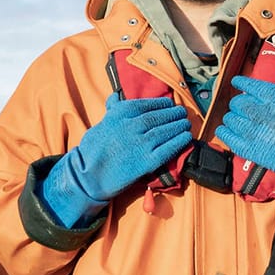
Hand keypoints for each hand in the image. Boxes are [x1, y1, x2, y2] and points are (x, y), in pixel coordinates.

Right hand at [39, 93, 193, 226]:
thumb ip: (111, 111)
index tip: (169, 105)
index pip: (146, 104)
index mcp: (119, 114)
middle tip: (182, 114)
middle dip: (174, 114)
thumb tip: (115, 97)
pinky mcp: (147, 161)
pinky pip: (168, 148)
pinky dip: (179, 142)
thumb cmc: (91, 151)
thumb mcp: (99, 125)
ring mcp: (140, 143)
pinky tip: (186, 137)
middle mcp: (131, 126)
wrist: (88, 177)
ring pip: (166, 131)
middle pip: (159, 116)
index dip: (161, 104)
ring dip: (179, 126)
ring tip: (186, 124)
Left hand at [218, 68, 274, 219]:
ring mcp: (254, 131)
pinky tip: (227, 131)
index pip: (250, 85)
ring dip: (232, 118)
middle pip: (237, 103)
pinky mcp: (250, 149)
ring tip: (236, 120)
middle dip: (238, 104)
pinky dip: (225, 132)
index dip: (241, 82)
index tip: (236, 82)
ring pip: (230, 119)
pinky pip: (227, 137)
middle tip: (241, 107)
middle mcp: (261, 112)